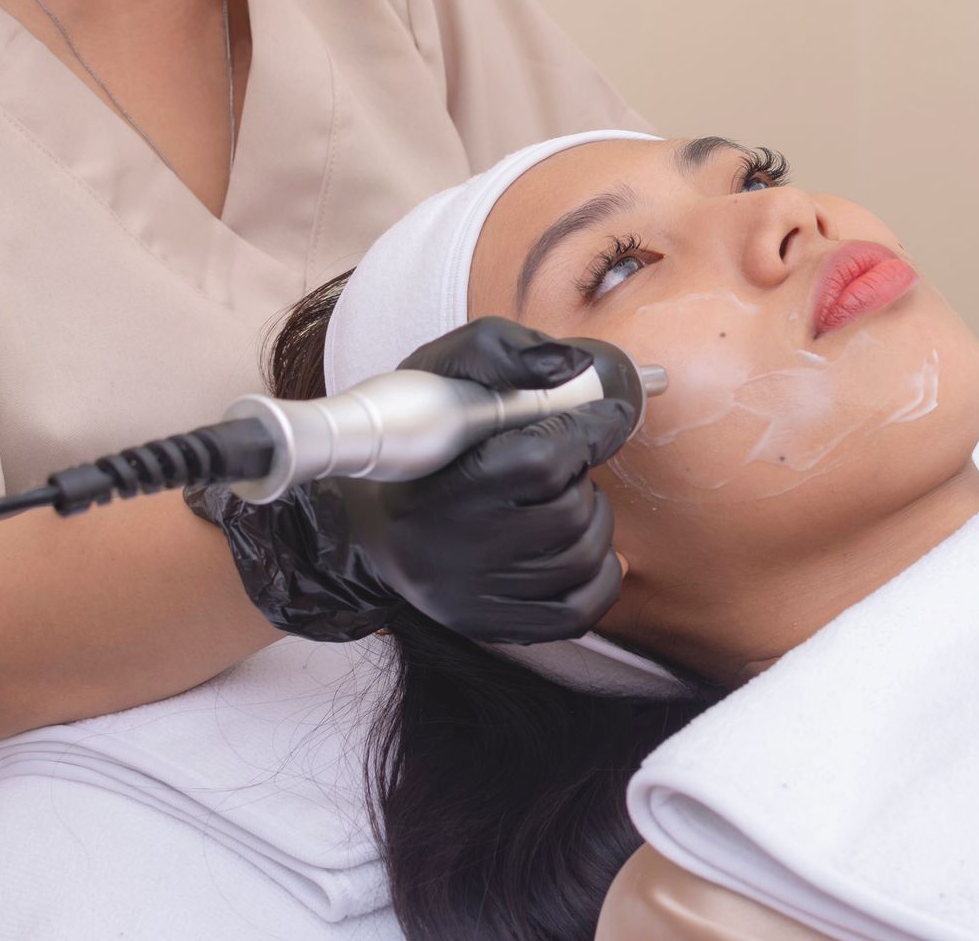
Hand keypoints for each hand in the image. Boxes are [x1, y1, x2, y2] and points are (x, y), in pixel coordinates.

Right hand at [191, 318, 634, 643]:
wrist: (367, 528)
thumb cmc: (416, 444)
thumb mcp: (438, 375)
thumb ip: (501, 352)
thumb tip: (571, 364)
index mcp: (446, 485)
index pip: (544, 456)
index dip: (591, 429)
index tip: (611, 414)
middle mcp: (459, 549)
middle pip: (570, 511)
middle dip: (580, 479)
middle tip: (559, 466)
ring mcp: (477, 596)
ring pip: (583, 557)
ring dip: (591, 522)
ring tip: (561, 501)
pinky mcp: (493, 625)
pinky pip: (582, 608)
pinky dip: (600, 576)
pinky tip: (582, 547)